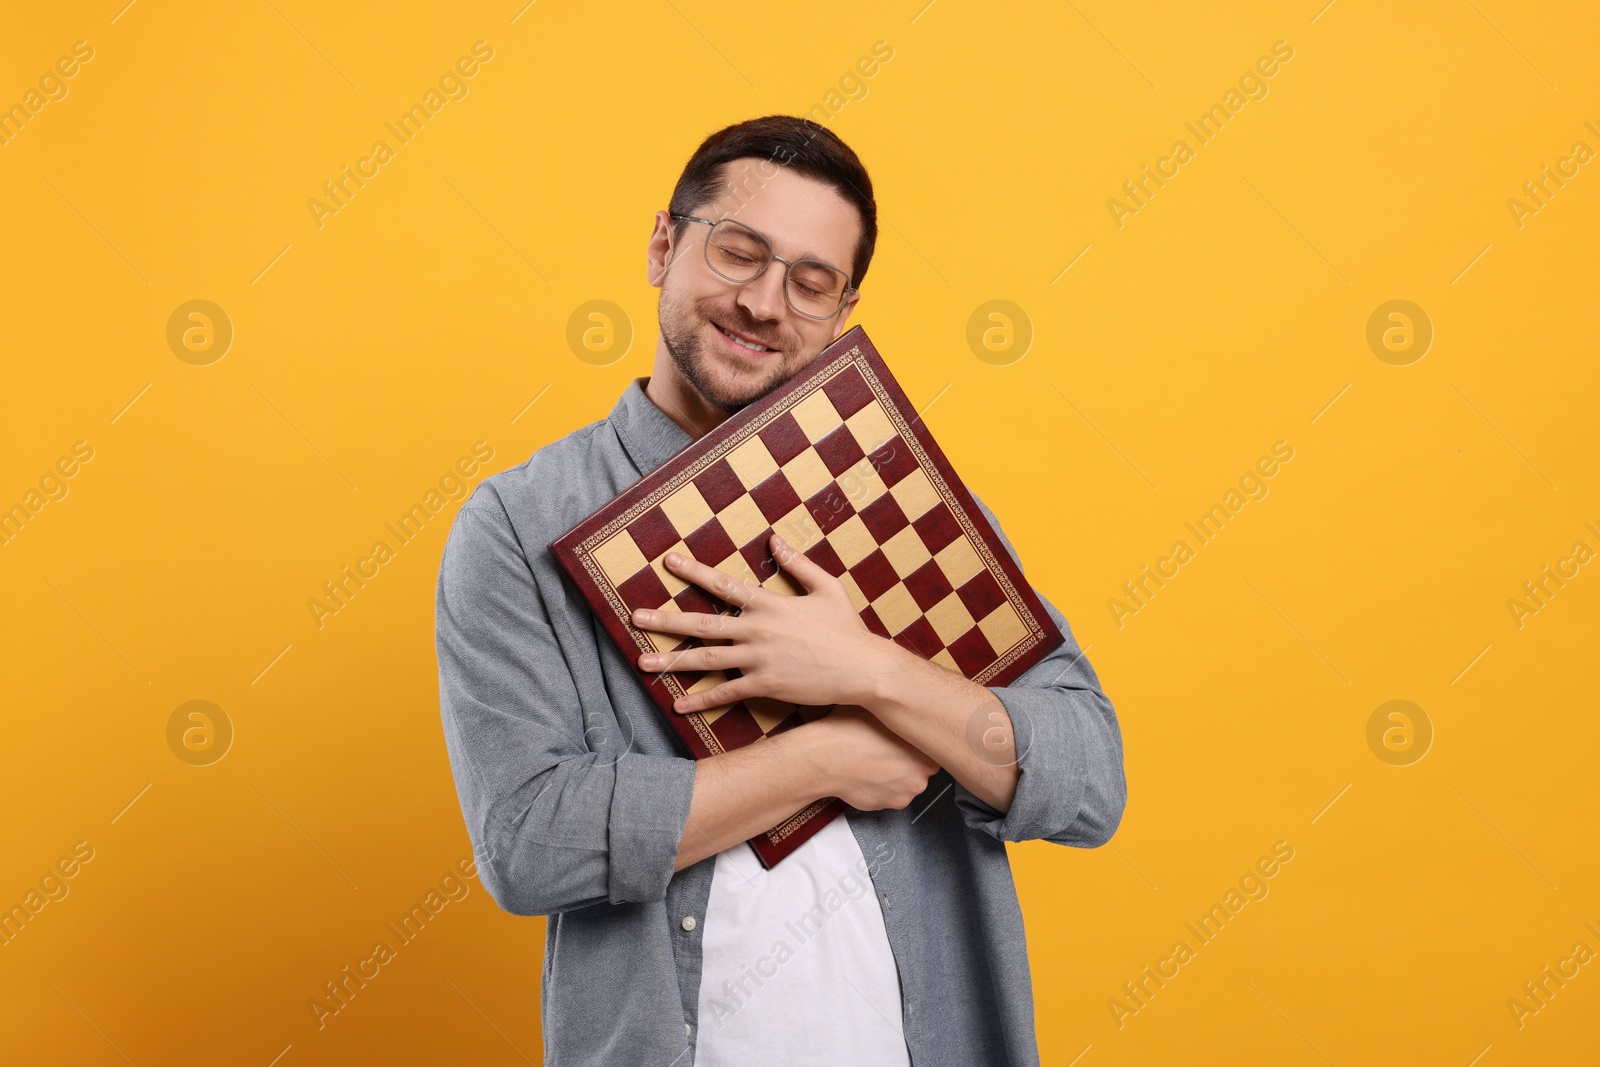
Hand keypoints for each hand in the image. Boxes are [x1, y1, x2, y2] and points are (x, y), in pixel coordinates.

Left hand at [632, 532, 893, 712]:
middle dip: (666, 621)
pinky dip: (701, 699)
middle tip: (636, 618)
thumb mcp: (826, 587)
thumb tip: (774, 538)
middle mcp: (758, 630)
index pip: (724, 585)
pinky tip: (679, 704)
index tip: (668, 561)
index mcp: (770, 604)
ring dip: (672, 661)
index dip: (695, 572)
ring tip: (642, 662)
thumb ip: (797, 563)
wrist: (863, 669)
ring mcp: (759, 659)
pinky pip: (726, 693)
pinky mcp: (766, 686)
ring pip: (707, 659)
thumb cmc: (847, 628)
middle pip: (703, 624)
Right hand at [804, 705, 939, 811]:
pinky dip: (882, 789)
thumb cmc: (848, 730)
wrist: (824, 759)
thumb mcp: (878, 708)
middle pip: (922, 768)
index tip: (904, 740)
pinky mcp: (890, 806)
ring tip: (873, 762)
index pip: (933, 748)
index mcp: (923, 748)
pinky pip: (891, 796)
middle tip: (886, 750)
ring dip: (895, 776)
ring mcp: (906, 793)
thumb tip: (903, 704)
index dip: (917, 743)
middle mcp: (921, 774)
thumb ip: (899, 713)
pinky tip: (867, 775)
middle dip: (908, 761)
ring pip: (907, 783)